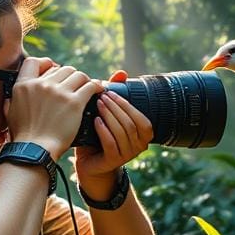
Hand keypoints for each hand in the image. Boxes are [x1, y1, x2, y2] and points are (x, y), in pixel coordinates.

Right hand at [5, 57, 104, 159]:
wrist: (35, 150)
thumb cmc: (23, 136)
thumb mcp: (10, 114)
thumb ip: (11, 101)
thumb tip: (11, 97)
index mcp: (24, 85)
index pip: (35, 61)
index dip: (46, 63)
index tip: (53, 69)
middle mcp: (41, 85)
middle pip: (62, 68)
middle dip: (70, 76)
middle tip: (75, 85)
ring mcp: (59, 92)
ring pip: (78, 74)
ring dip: (84, 80)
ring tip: (88, 86)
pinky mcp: (74, 102)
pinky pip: (90, 86)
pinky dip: (97, 86)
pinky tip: (99, 90)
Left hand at [74, 70, 152, 197]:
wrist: (90, 161)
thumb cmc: (101, 134)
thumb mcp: (109, 114)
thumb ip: (116, 94)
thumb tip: (122, 73)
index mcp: (144, 134)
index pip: (141, 118)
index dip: (126, 104)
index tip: (109, 92)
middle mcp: (140, 146)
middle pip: (130, 124)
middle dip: (115, 108)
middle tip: (101, 96)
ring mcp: (127, 156)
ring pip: (122, 133)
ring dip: (109, 117)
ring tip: (97, 105)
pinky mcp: (113, 162)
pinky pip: (112, 145)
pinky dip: (104, 131)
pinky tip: (96, 121)